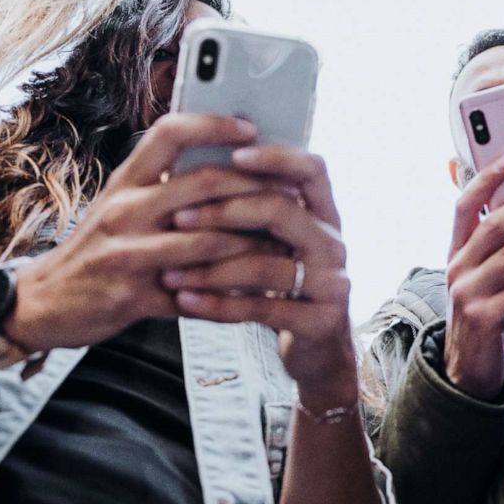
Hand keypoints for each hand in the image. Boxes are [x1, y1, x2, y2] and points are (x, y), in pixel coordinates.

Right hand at [8, 115, 282, 351]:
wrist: (41, 303)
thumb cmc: (94, 250)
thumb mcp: (119, 205)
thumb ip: (161, 183)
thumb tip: (223, 161)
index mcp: (124, 181)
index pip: (169, 132)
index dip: (214, 124)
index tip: (251, 126)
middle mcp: (124, 210)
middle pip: (202, 184)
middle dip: (255, 187)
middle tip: (292, 192)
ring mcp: (127, 254)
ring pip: (207, 240)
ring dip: (253, 243)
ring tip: (286, 243)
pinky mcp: (133, 298)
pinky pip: (195, 295)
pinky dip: (230, 295)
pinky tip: (256, 295)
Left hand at [162, 146, 360, 407]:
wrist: (319, 349)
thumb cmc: (285, 286)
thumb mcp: (279, 244)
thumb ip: (256, 211)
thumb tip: (197, 169)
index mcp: (325, 215)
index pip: (311, 169)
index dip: (276, 157)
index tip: (233, 154)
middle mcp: (333, 243)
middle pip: (283, 210)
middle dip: (225, 211)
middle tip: (178, 217)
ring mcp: (332, 283)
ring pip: (267, 265)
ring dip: (211, 268)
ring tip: (169, 272)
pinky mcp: (319, 321)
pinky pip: (262, 308)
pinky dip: (219, 305)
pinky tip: (185, 301)